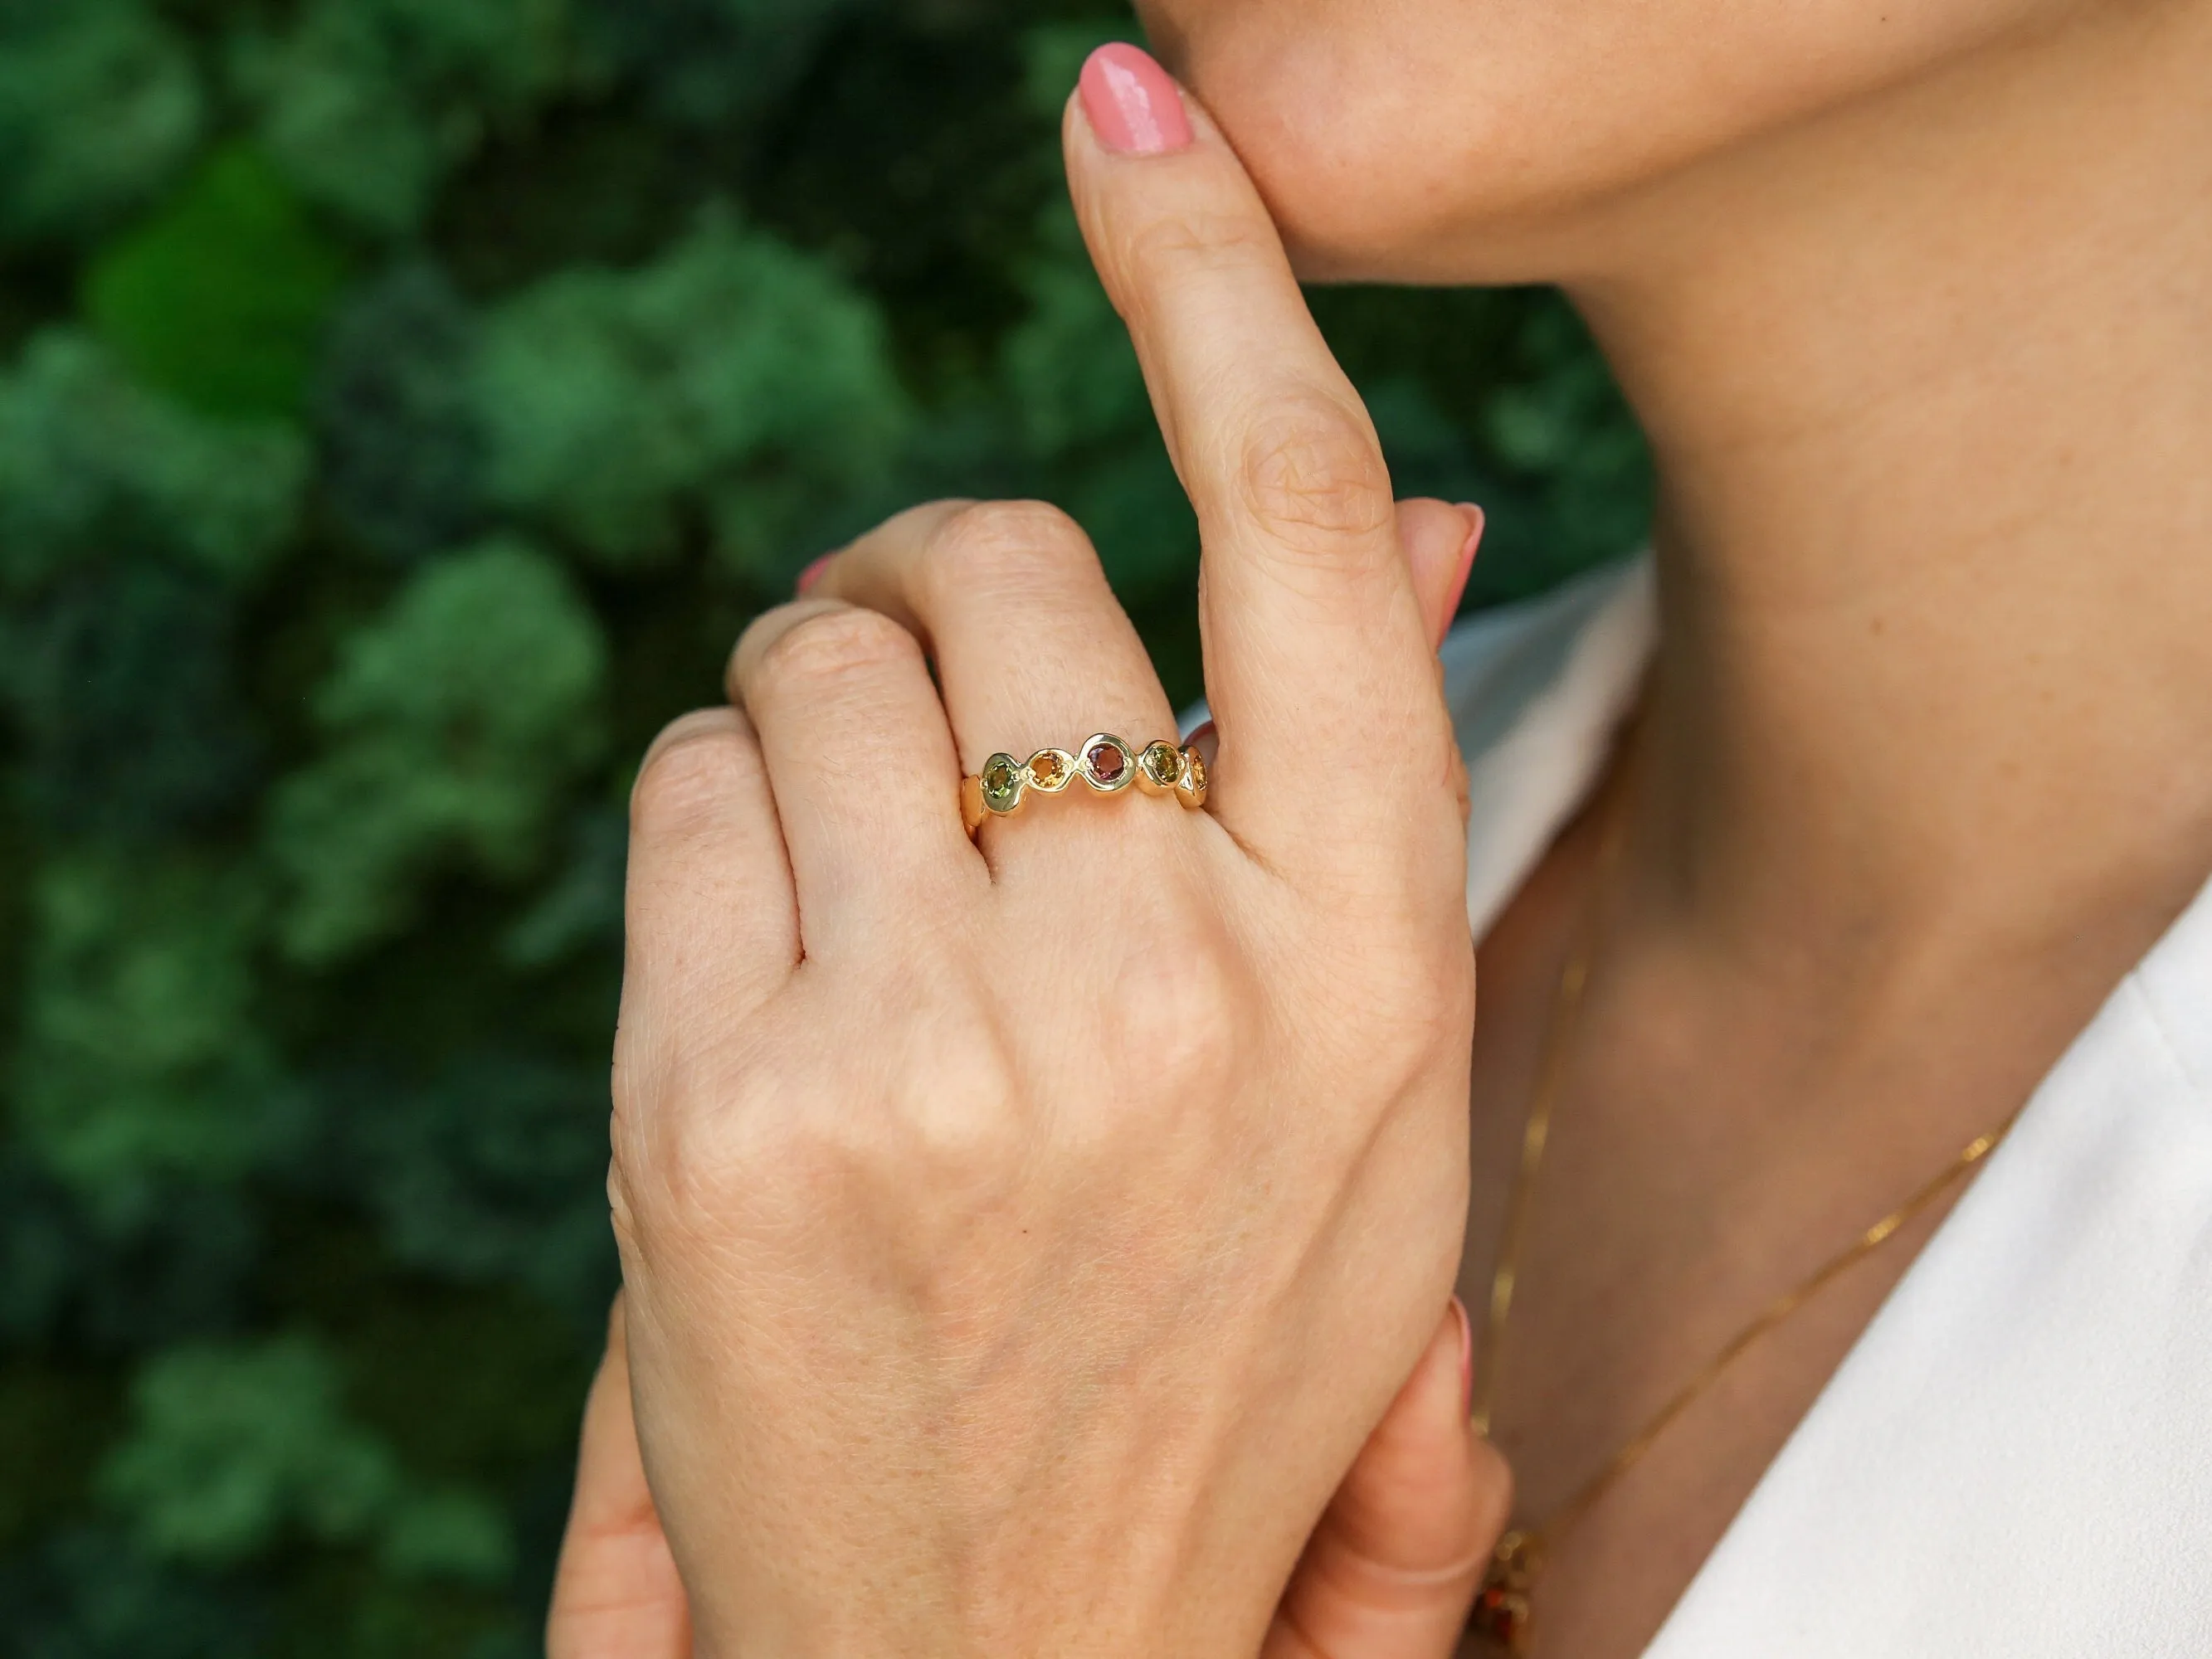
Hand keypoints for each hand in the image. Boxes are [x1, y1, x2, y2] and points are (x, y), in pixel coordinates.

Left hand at [606, 44, 1488, 1654]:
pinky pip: (685, 782)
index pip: (1299, 526)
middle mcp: (1172, 982)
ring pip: (812, 660)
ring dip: (821, 717)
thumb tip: (1400, 514)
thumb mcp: (1352, 1093)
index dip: (1215, 283)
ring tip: (868, 894)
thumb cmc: (1193, 1343)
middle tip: (934, 728)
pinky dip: (716, 816)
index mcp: (1370, 962)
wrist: (1008, 1652)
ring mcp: (938, 1047)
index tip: (1134, 110)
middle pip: (993, 564)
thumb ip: (1353, 793)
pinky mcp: (727, 1109)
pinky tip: (774, 968)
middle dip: (940, 603)